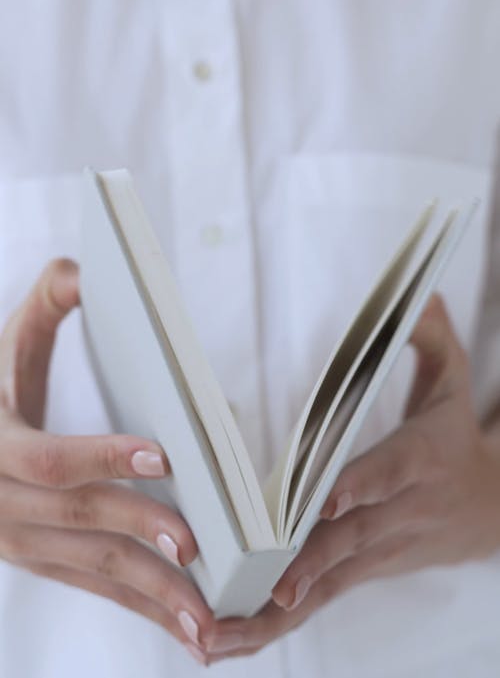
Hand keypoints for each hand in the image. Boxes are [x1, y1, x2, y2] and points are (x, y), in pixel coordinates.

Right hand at [0, 259, 214, 661]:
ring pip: (94, 573)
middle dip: (141, 534)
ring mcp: (22, 545)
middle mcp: (5, 506)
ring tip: (209, 621)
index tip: (161, 454)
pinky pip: (98, 591)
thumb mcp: (6, 347)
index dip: (101, 456)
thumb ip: (43, 306)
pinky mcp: (44, 564)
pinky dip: (144, 610)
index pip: (49, 459)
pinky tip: (188, 628)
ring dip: (152, 598)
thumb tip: (82, 270)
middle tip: (200, 547)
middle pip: (80, 524)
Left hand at [205, 294, 499, 662]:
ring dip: (270, 613)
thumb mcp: (451, 383)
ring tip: (215, 636)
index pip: (387, 473)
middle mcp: (395, 514)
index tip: (326, 499)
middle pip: (346, 541)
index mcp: (418, 461)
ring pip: (323, 586)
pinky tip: (224, 644)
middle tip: (262, 584)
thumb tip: (420, 296)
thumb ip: (430, 340)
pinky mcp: (356, 573)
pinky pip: (312, 604)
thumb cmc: (453, 439)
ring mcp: (374, 552)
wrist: (486, 510)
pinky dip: (270, 628)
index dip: (359, 486)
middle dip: (305, 563)